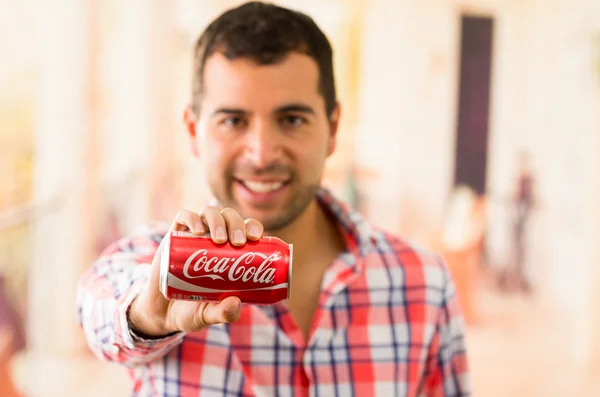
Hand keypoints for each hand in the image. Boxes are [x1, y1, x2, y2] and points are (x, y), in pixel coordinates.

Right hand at [128, 207, 263, 336]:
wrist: (161, 313)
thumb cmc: (193, 310)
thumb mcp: (210, 314)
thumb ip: (222, 313)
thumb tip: (235, 303)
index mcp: (230, 251)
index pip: (246, 230)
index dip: (252, 227)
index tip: (255, 237)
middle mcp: (214, 238)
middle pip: (229, 218)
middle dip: (236, 224)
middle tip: (238, 242)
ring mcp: (194, 235)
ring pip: (209, 213)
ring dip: (217, 220)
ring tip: (219, 239)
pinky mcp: (175, 236)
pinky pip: (183, 217)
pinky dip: (192, 219)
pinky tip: (197, 230)